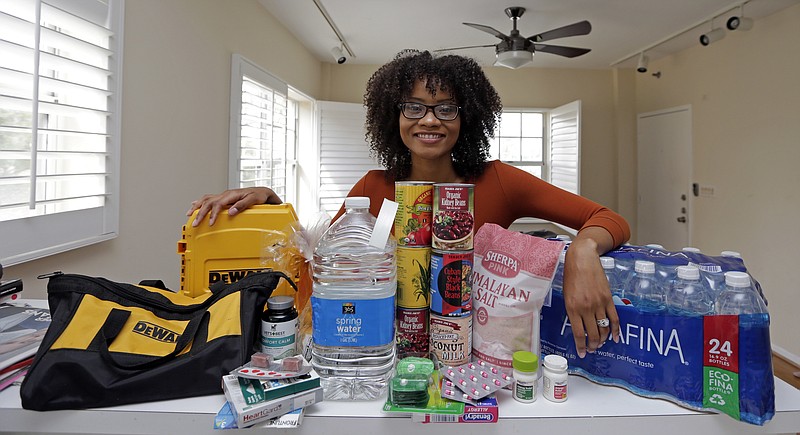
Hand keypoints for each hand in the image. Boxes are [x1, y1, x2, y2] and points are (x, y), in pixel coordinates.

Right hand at [186, 187, 280, 226]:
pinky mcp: (224, 198)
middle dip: (200, 213)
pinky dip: (200, 202)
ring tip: (189, 214)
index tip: (210, 223)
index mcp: (231, 195)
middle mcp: (225, 194)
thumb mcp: (253, 200)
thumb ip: (242, 205)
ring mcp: (224, 196)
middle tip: (195, 223)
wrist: (262, 192)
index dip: (213, 214)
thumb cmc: (258, 196)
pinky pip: (209, 198)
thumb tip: (231, 212)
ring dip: (197, 206)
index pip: (218, 204)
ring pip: (206, 199)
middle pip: (208, 202)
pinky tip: (195, 205)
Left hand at [561, 230, 619, 357]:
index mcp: (572, 308)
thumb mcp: (567, 295)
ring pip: (604, 328)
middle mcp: (586, 308)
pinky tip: (616, 337)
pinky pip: (614, 318)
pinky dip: (616, 330)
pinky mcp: (608, 299)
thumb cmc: (571, 276)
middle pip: (592, 334)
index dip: (581, 346)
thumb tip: (579, 325)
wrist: (582, 259)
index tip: (582, 353)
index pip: (578, 334)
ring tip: (601, 344)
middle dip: (593, 345)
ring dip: (603, 339)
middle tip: (592, 349)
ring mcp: (598, 304)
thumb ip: (573, 311)